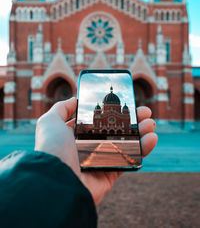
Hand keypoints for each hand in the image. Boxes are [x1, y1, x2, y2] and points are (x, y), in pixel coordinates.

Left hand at [35, 97, 156, 204]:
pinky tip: (152, 138)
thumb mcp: (50, 121)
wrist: (57, 180)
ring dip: (141, 133)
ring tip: (151, 123)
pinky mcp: (110, 173)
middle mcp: (91, 146)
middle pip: (117, 130)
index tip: (127, 103)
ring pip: (127, 144)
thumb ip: (61, 108)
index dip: (114, 111)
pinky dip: (143, 150)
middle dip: (133, 120)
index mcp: (79, 134)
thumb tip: (76, 99)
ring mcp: (102, 159)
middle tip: (145, 112)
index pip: (101, 119)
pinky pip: (130, 160)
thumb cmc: (52, 148)